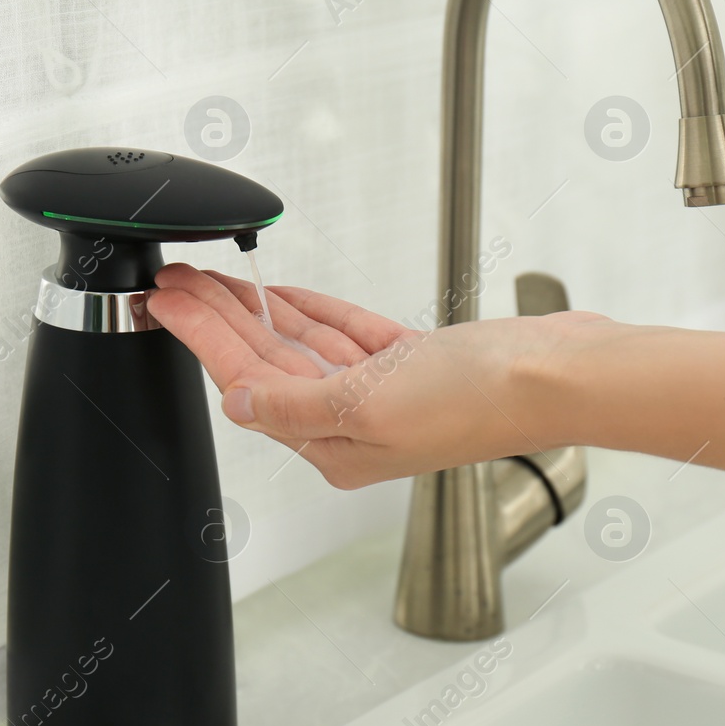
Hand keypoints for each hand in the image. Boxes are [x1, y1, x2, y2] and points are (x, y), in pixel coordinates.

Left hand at [145, 264, 603, 488]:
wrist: (559, 374)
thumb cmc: (481, 400)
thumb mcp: (368, 405)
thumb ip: (295, 405)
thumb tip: (237, 403)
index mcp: (338, 447)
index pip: (248, 385)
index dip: (202, 339)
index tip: (165, 303)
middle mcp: (355, 424)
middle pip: (266, 363)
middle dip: (217, 319)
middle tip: (173, 281)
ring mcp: (385, 391)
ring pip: (301, 345)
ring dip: (256, 309)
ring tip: (212, 278)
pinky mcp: (414, 361)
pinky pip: (346, 333)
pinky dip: (313, 310)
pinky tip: (282, 294)